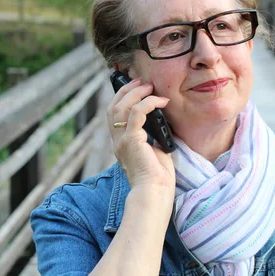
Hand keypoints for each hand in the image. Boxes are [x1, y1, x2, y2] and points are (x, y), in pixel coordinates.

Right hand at [107, 78, 175, 195]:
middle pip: (113, 107)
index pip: (113, 114)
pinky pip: (136, 113)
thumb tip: (162, 119)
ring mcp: (122, 141)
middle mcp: (117, 141)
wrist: (154, 194)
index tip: (136, 87)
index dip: (122, 97)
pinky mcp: (131, 140)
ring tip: (150, 87)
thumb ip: (152, 136)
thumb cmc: (158, 178)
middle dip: (126, 90)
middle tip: (142, 81)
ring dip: (136, 93)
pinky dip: (148, 103)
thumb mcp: (154, 151)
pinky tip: (160, 101)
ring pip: (121, 107)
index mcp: (121, 144)